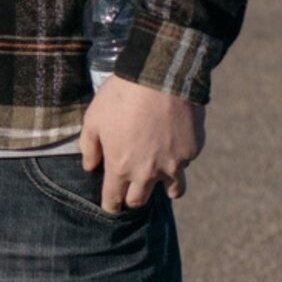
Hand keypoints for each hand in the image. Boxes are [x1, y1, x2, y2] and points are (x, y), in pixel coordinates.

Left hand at [81, 76, 203, 211]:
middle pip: (140, 200)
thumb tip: (90, 166)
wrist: (161, 76)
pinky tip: (174, 143)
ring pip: (174, 189)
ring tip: (163, 182)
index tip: (111, 205)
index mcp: (120, 168)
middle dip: (133, 198)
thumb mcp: (93, 119)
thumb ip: (89, 147)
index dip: (111, 205)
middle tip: (132, 190)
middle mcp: (148, 172)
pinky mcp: (192, 151)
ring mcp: (174, 164)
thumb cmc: (121, 96)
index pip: (113, 200)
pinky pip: (186, 162)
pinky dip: (180, 158)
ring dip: (166, 188)